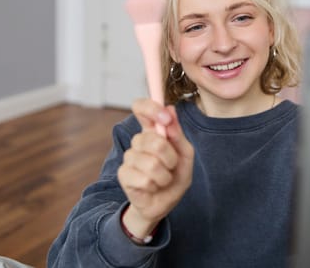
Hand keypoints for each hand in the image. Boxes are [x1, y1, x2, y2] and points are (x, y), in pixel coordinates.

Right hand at [117, 98, 193, 237]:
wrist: (164, 203)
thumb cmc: (175, 176)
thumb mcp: (185, 155)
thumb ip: (178, 134)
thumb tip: (171, 110)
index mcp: (153, 131)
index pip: (141, 107)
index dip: (151, 108)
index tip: (165, 117)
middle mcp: (138, 141)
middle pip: (152, 140)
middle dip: (170, 157)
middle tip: (172, 166)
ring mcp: (129, 157)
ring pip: (150, 163)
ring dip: (165, 175)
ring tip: (163, 178)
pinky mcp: (123, 174)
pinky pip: (145, 179)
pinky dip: (156, 186)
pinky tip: (153, 187)